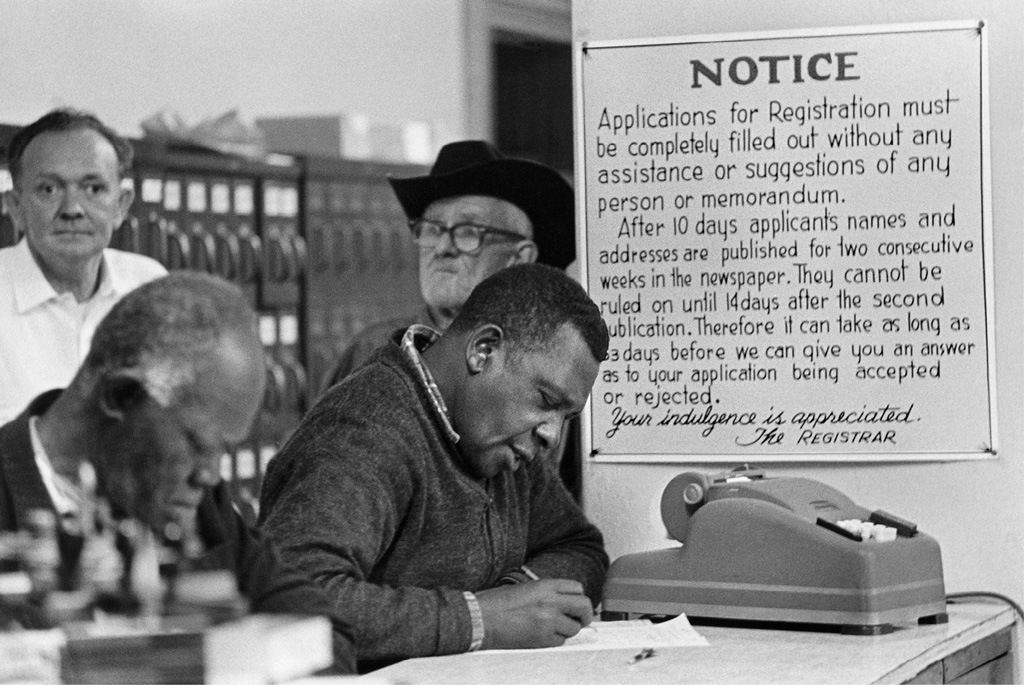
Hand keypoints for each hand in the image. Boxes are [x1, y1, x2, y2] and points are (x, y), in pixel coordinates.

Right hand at [475, 579, 592, 648]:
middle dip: (585, 615)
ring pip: (574, 628)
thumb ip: (547, 593)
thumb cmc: (497, 602)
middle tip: (581, 619)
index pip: (578, 588)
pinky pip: (560, 642)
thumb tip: (564, 602)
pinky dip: (555, 640)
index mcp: (545, 585)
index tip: (576, 604)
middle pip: (584, 607)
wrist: (481, 619)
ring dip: (567, 629)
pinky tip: (542, 635)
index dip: (578, 597)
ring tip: (553, 628)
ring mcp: (548, 621)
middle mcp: (551, 602)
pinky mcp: (543, 639)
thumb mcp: (525, 588)